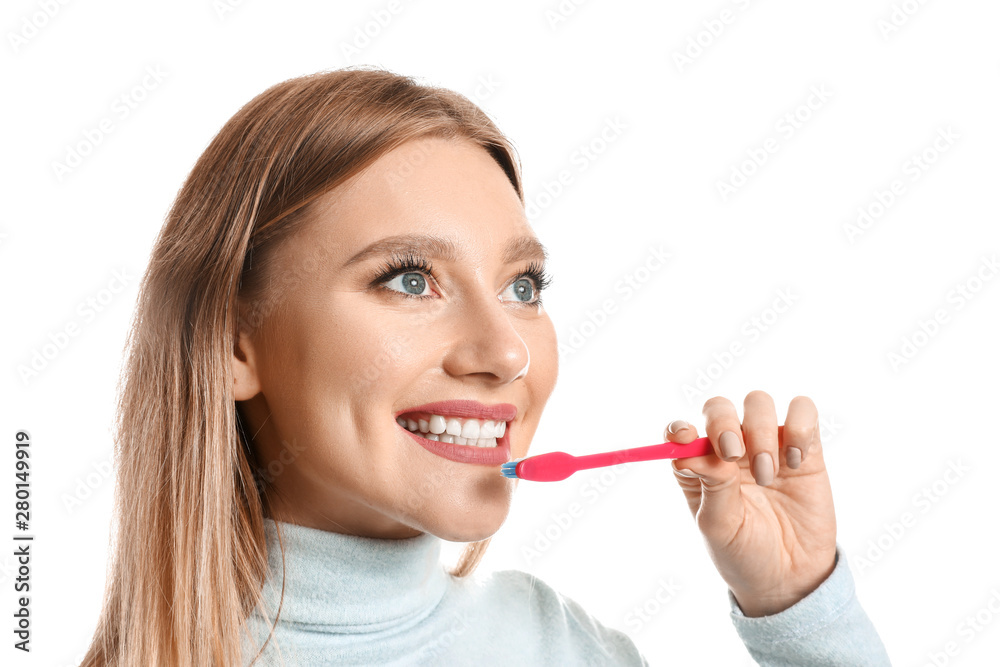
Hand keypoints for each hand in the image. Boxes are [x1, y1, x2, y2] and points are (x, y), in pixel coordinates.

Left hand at [666, 391, 836, 616]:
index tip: (686, 438)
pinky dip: (799, 428)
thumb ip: (711, 486)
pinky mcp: (805, 448)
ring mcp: (767, 444)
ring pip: (758, 402)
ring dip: (761, 433)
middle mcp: (730, 449)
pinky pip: (803, 411)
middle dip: (724, 423)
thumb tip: (690, 452)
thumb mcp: (720, 527)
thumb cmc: (745, 553)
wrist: (792, 577)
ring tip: (767, 474)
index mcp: (699, 467)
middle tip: (734, 455)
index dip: (679, 429)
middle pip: (719, 406)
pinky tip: (796, 462)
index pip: (681, 432)